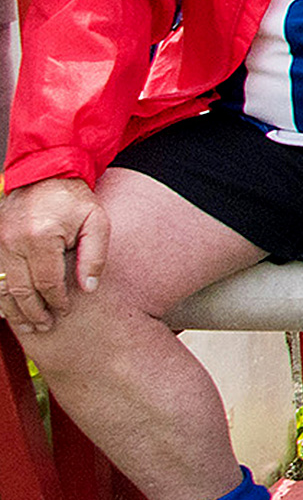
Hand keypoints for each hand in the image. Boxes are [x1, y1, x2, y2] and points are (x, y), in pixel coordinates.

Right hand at [0, 178, 102, 335]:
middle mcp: (13, 241)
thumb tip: (89, 288)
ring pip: (2, 286)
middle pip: (21, 289)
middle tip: (46, 326)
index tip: (65, 311)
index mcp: (41, 237)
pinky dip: (1, 294)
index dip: (56, 302)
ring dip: (14, 310)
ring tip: (29, 325)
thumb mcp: (97, 222)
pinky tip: (10, 309)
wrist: (45, 173)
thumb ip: (95, 256)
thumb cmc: (74, 199)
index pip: (47, 282)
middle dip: (34, 313)